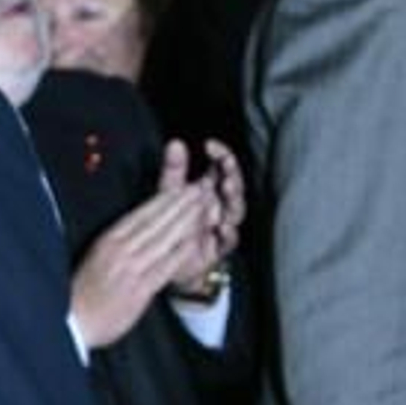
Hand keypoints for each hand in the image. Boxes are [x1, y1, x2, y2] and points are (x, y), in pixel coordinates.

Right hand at [72, 183, 208, 346]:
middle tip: (201, 188)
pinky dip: (182, 252)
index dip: (165, 199)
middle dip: (181, 203)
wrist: (73, 324)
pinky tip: (196, 241)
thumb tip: (138, 234)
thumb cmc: (81, 294)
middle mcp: (120, 250)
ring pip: (164, 238)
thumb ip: (117, 246)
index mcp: (108, 240)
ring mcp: (131, 269)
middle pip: (156, 221)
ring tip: (203, 207)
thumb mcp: (95, 258)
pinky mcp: (140, 290)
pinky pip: (166, 266)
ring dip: (186, 220)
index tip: (182, 188)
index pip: (142, 214)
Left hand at [158, 138, 244, 297]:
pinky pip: (229, 240)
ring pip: (236, 210)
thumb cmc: (174, 223)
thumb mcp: (170, 192)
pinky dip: (228, 233)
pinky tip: (223, 226)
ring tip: (227, 186)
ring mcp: (222, 225)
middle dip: (232, 174)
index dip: (221, 154)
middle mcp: (220, 205)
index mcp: (210, 189)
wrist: (171, 262)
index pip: (222, 167)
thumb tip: (175, 143)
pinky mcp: (220, 247)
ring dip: (233, 198)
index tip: (210, 146)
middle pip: (234, 186)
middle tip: (226, 166)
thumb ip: (174, 169)